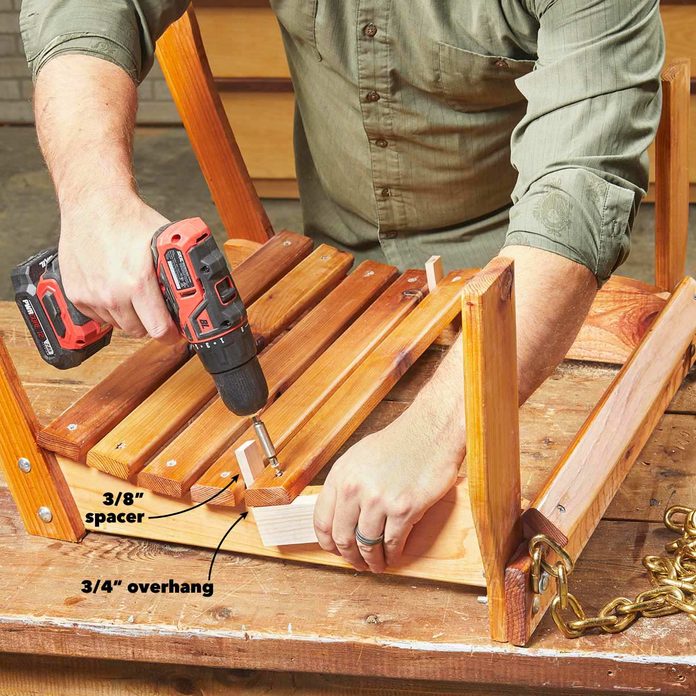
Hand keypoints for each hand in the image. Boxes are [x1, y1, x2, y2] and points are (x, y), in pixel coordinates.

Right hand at [58, 193, 178, 341]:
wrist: (93, 202)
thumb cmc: (129, 218)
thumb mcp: (165, 243)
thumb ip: (179, 269)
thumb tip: (200, 289)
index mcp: (138, 282)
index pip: (159, 330)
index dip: (171, 334)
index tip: (175, 332)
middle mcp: (112, 292)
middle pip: (140, 331)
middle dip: (151, 323)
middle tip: (156, 311)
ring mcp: (92, 295)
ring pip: (119, 324)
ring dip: (130, 316)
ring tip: (134, 294)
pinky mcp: (76, 294)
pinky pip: (99, 317)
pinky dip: (109, 309)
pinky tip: (114, 289)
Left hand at [313, 401, 463, 572]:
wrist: (430, 432)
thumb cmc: (399, 443)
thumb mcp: (359, 457)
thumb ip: (346, 485)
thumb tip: (338, 514)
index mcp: (340, 475)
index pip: (322, 521)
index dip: (328, 542)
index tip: (335, 549)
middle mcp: (355, 489)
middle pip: (343, 538)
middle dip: (350, 556)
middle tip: (357, 562)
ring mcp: (379, 500)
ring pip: (367, 545)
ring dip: (372, 561)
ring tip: (377, 565)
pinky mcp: (404, 509)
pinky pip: (393, 543)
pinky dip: (392, 555)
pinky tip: (394, 555)